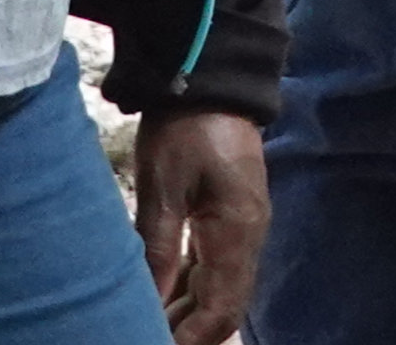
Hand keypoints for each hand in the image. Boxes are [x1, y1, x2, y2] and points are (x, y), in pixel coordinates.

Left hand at [134, 108, 268, 344]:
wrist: (211, 77)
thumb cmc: (185, 129)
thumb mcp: (162, 189)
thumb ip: (157, 251)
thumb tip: (148, 306)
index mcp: (237, 233)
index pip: (222, 311)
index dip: (191, 340)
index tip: (155, 344)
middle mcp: (250, 236)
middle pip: (226, 306)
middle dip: (189, 330)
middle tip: (145, 333)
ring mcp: (246, 224)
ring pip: (222, 287)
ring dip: (189, 310)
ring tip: (148, 320)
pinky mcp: (235, 213)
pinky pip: (218, 264)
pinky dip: (192, 285)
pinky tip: (163, 288)